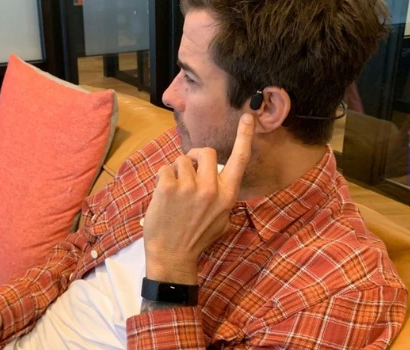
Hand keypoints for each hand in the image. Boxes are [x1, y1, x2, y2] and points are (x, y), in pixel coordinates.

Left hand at [143, 113, 254, 284]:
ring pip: (183, 160)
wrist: (172, 256)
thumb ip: (223, 197)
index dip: (245, 136)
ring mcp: (190, 188)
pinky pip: (165, 168)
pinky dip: (162, 178)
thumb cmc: (196, 239)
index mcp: (227, 196)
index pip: (240, 160)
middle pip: (206, 152)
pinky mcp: (169, 188)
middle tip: (189, 174)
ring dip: (177, 171)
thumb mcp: (221, 220)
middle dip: (196, 158)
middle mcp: (211, 189)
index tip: (247, 116)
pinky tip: (164, 195)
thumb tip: (221, 180)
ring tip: (175, 192)